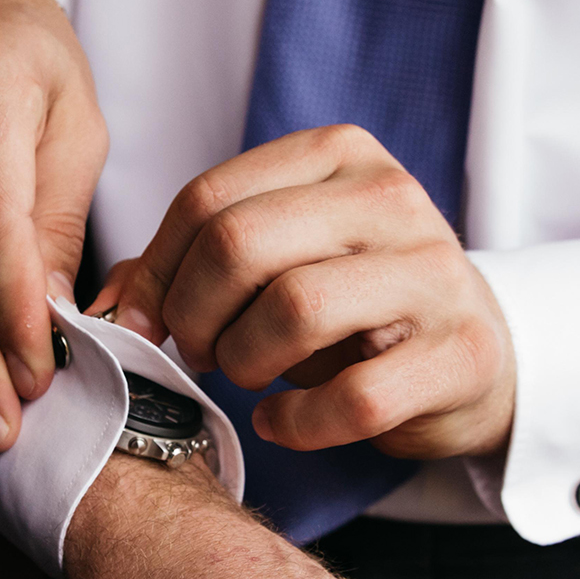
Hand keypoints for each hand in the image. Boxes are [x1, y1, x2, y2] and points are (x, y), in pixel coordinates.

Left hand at [90, 125, 515, 459]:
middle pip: (241, 245)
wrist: (476, 355)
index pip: (209, 198)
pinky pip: (353, 397)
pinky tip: (281, 422)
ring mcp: (434, 273)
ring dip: (245, 361)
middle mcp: (392, 198)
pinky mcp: (462, 353)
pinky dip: (296, 423)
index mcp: (338, 155)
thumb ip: (193, 264)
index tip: (142, 320)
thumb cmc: (354, 307)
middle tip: (198, 353)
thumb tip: (103, 301)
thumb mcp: (279, 261)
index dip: (157, 270)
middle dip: (194, 314)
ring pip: (296, 310)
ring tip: (247, 377)